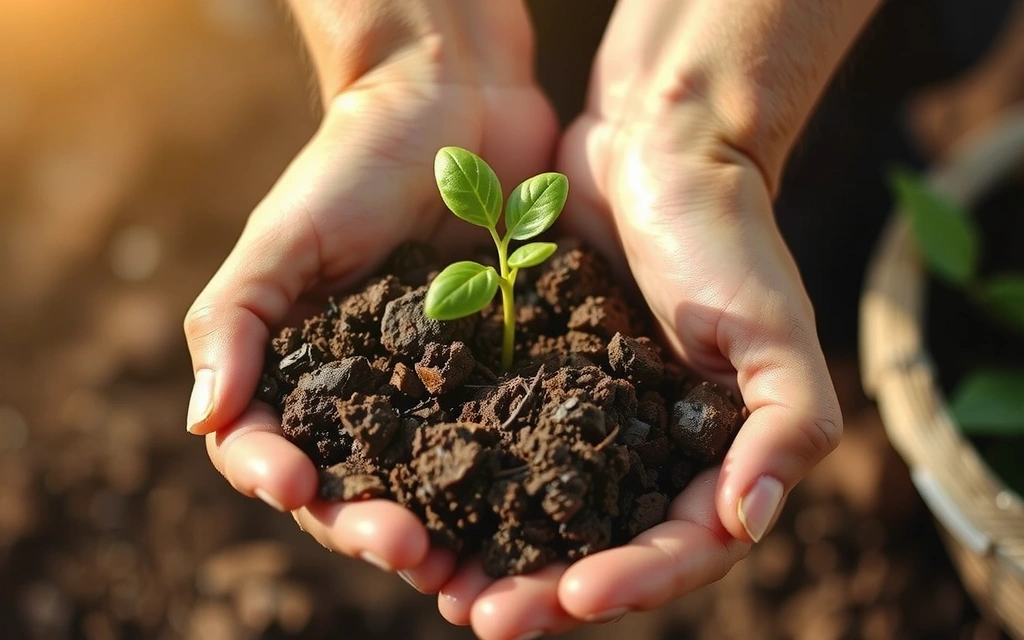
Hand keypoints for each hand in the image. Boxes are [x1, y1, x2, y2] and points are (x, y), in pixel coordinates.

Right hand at [183, 10, 557, 590]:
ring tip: (460, 572)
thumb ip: (233, 323)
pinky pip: (503, 447)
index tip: (297, 488)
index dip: (277, 477)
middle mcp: (365, 400)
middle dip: (368, 526)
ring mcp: (436, 396)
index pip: (271, 448)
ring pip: (430, 489)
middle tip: (403, 548)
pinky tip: (526, 524)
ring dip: (440, 536)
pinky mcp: (503, 381)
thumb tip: (203, 418)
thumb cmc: (349, 167)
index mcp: (301, 374)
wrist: (453, 110)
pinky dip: (507, 494)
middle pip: (354, 489)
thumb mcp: (282, 238)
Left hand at [435, 52, 842, 639]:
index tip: (574, 596)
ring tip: (443, 589)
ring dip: (498, 558)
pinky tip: (421, 509)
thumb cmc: (727, 235)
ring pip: (542, 514)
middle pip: (601, 550)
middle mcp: (649, 453)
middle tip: (484, 620)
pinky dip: (468, 485)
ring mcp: (588, 422)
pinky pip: (500, 448)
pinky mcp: (536, 384)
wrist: (656, 146)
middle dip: (546, 594)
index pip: (680, 546)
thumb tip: (749, 524)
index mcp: (714, 456)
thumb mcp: (772, 329)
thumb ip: (784, 427)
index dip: (633, 581)